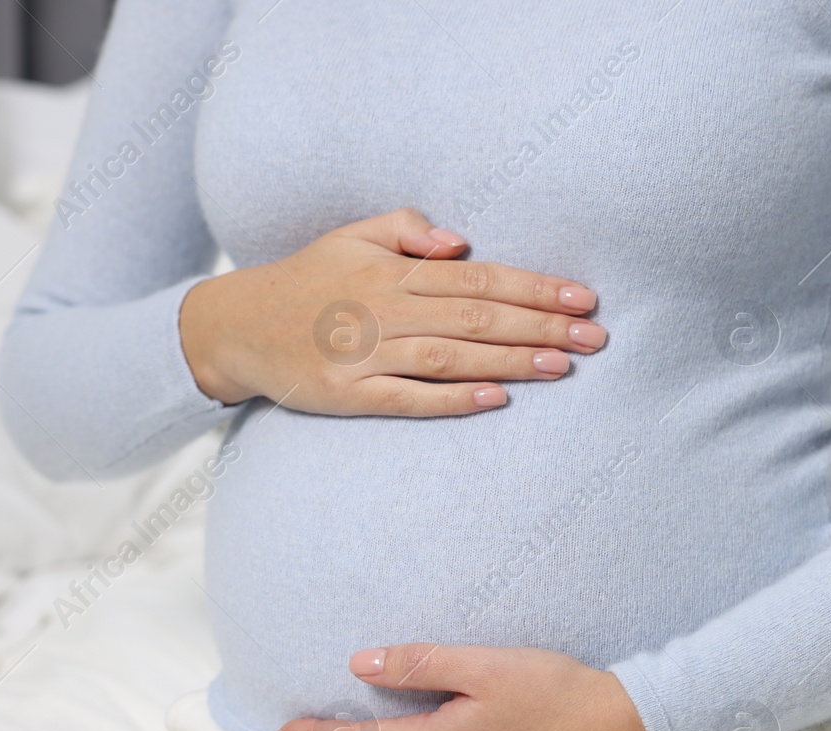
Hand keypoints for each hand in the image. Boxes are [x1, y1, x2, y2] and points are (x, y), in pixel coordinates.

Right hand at [179, 208, 603, 415]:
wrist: (234, 327)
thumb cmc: (307, 280)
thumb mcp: (350, 235)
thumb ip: (405, 228)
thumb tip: (459, 242)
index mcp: (392, 270)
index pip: (478, 276)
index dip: (534, 287)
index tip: (582, 297)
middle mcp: (384, 309)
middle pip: (477, 316)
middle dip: (541, 325)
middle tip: (596, 336)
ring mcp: (365, 354)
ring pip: (451, 356)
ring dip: (510, 361)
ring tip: (563, 366)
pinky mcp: (348, 395)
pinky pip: (408, 397)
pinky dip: (453, 399)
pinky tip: (496, 400)